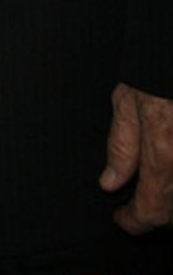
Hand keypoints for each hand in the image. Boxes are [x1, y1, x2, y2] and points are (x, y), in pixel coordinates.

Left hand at [100, 82, 172, 232]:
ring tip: (152, 193)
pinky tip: (168, 175)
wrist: (172, 52)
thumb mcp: (126, 102)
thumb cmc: (153, 71)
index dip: (134, 222)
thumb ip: (121, 146)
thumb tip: (109, 183)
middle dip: (153, 216)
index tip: (120, 220)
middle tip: (134, 209)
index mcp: (163, 155)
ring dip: (170, 203)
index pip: (151, 210)